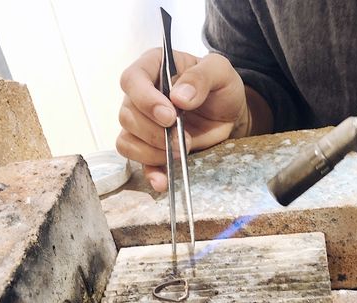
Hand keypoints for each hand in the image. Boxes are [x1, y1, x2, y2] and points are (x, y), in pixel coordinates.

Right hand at [116, 48, 250, 191]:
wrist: (228, 114)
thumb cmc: (220, 87)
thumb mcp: (220, 71)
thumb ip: (201, 77)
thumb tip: (179, 97)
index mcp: (152, 68)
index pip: (131, 80)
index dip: (145, 100)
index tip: (169, 116)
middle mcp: (140, 95)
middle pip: (127, 115)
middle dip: (154, 132)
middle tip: (182, 138)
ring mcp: (142, 123)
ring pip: (127, 140)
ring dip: (152, 152)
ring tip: (180, 151)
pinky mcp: (149, 147)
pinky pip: (138, 162)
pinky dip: (150, 172)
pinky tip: (163, 180)